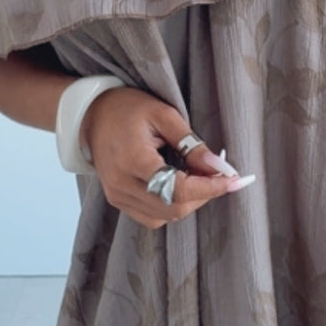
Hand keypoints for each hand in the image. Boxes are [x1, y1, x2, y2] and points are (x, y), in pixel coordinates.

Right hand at [80, 87, 252, 228]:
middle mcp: (122, 184)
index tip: (234, 180)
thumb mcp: (164, 114)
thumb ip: (191, 144)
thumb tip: (218, 167)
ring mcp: (117, 196)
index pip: (178, 189)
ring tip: (195, 177)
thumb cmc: (127, 109)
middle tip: (215, 174)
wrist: (91, 115)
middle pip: (174, 209)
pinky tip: (177, 185)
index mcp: (133, 160)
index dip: (210, 188)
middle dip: (202, 195)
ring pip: (165, 217)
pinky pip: (152, 217)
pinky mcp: (117, 201)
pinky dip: (171, 206)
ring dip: (188, 202)